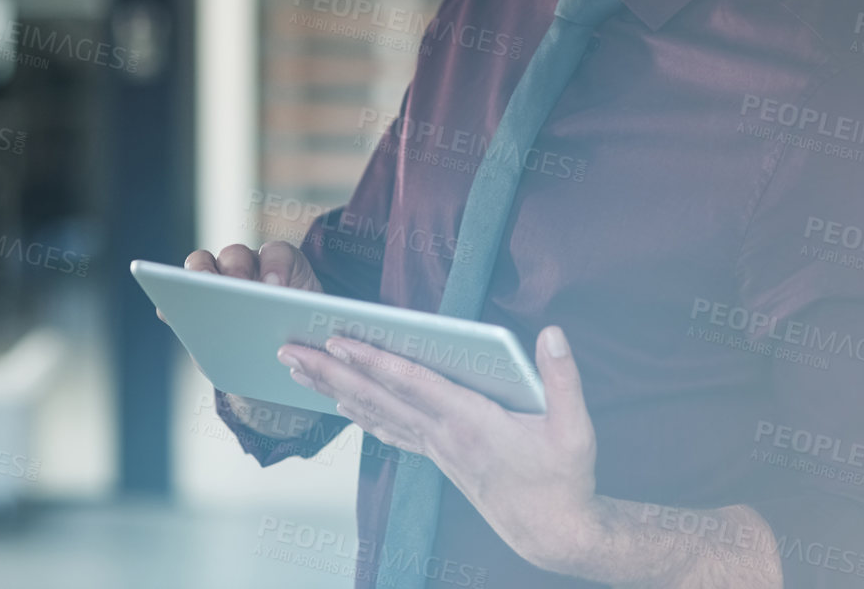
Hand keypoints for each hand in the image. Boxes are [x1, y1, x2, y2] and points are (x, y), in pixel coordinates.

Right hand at [164, 241, 326, 436]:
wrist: (277, 357)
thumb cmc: (297, 337)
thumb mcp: (308, 332)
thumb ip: (303, 326)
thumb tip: (294, 339)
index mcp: (282, 267)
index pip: (278, 254)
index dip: (275, 266)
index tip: (275, 287)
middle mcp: (248, 266)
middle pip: (236, 255)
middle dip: (235, 270)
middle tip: (237, 288)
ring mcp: (218, 281)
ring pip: (203, 265)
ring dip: (198, 277)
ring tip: (199, 299)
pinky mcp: (195, 305)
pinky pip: (178, 295)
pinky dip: (172, 302)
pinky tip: (169, 312)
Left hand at [277, 325, 602, 577]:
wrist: (553, 532)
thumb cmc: (564, 478)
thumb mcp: (574, 428)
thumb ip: (563, 378)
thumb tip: (551, 331)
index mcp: (472, 421)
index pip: (412, 384)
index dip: (374, 360)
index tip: (337, 340)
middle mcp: (444, 435)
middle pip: (377, 397)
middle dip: (330, 372)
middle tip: (289, 351)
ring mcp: (437, 448)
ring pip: (375, 412)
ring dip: (334, 389)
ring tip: (299, 369)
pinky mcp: (439, 457)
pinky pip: (390, 430)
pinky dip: (362, 413)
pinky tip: (342, 404)